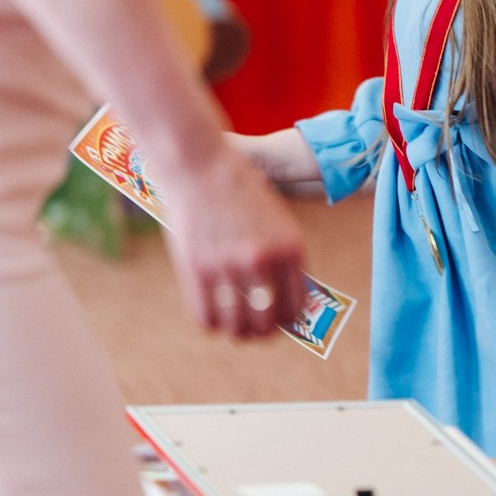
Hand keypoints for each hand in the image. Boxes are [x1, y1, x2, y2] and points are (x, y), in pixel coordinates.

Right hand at [162, 145, 305, 338]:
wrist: (199, 162)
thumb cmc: (237, 188)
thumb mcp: (273, 218)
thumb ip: (280, 257)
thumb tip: (282, 301)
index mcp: (291, 247)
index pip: (297, 305)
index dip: (289, 321)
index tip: (280, 322)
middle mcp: (264, 260)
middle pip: (268, 322)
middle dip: (262, 333)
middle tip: (254, 329)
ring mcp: (229, 266)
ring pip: (237, 326)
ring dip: (236, 333)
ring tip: (233, 327)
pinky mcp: (198, 269)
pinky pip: (207, 317)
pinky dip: (211, 324)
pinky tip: (212, 317)